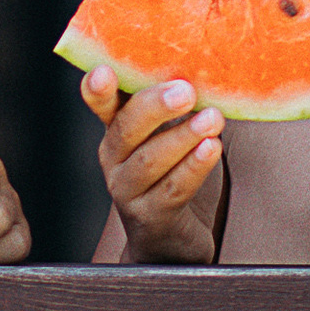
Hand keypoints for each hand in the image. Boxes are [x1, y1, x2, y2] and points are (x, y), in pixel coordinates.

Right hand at [79, 67, 223, 264]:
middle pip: (126, 129)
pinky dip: (193, 167)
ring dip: (182, 137)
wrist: (172, 243)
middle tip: (185, 90)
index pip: (101, 105)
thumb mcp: (170, 137)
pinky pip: (172, 190)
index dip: (97, 90)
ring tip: (212, 119)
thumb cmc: (175, 177)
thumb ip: (178, 106)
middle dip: (155, 107)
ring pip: (149, 161)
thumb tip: (211, 67)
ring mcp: (128, 192)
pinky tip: (210, 149)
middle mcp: (114, 161)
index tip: (102, 72)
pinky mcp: (151, 218)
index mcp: (117, 133)